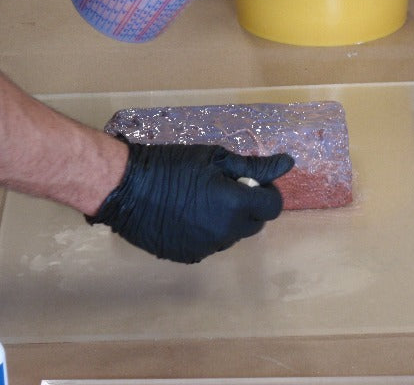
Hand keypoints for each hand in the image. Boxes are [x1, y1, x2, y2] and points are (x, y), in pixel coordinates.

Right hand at [86, 141, 294, 263]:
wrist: (126, 187)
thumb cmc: (171, 164)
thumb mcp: (215, 157)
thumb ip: (253, 166)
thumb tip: (288, 163)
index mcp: (236, 205)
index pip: (273, 206)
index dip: (266, 192)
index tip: (251, 182)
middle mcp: (225, 232)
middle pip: (255, 224)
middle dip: (249, 208)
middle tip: (225, 189)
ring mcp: (206, 248)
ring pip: (231, 237)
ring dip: (228, 222)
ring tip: (202, 202)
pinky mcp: (188, 257)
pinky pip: (209, 246)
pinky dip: (206, 233)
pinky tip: (187, 217)